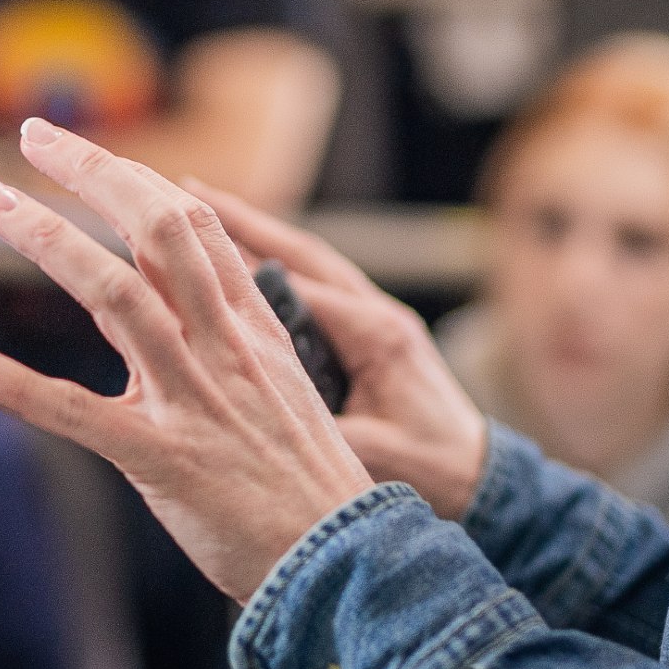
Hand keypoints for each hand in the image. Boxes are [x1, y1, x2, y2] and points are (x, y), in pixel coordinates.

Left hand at [0, 120, 375, 602]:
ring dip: (48, 240)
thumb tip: (186, 292)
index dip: (132, 177)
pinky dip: (16, 386)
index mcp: (253, 330)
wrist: (347, 564)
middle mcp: (224, 349)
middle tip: (32, 136)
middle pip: (158, 228)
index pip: (193, 224)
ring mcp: (194, 400)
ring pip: (117, 295)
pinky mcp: (162, 460)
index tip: (79, 150)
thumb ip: (233, 338)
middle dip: (93, 171)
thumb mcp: (284, 390)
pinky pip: (78, 413)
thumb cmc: (307, 485)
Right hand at [191, 181, 491, 519]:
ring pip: (310, 263)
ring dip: (260, 236)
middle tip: (190, 190)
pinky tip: (243, 262)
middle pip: (301, 255)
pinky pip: (318, 287)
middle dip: (245, 224)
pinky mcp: (374, 331)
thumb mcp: (372, 455)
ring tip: (208, 211)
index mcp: (377, 334)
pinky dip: (279, 267)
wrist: (484, 478)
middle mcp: (377, 313)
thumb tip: (253, 416)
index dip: (239, 268)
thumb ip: (317, 432)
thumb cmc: (436, 469)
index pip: (297, 289)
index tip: (185, 249)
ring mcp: (377, 317)